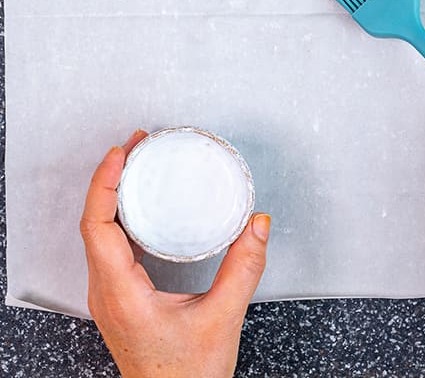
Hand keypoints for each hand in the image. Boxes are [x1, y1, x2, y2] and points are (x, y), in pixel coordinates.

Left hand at [80, 129, 270, 377]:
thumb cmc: (187, 375)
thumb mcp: (223, 317)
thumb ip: (244, 268)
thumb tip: (258, 224)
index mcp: (120, 293)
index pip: (96, 225)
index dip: (105, 183)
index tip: (122, 153)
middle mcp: (106, 292)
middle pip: (93, 222)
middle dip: (111, 177)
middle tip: (138, 144)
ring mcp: (110, 296)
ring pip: (99, 234)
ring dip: (115, 195)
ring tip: (139, 165)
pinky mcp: (121, 299)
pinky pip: (111, 247)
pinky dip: (123, 217)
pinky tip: (145, 207)